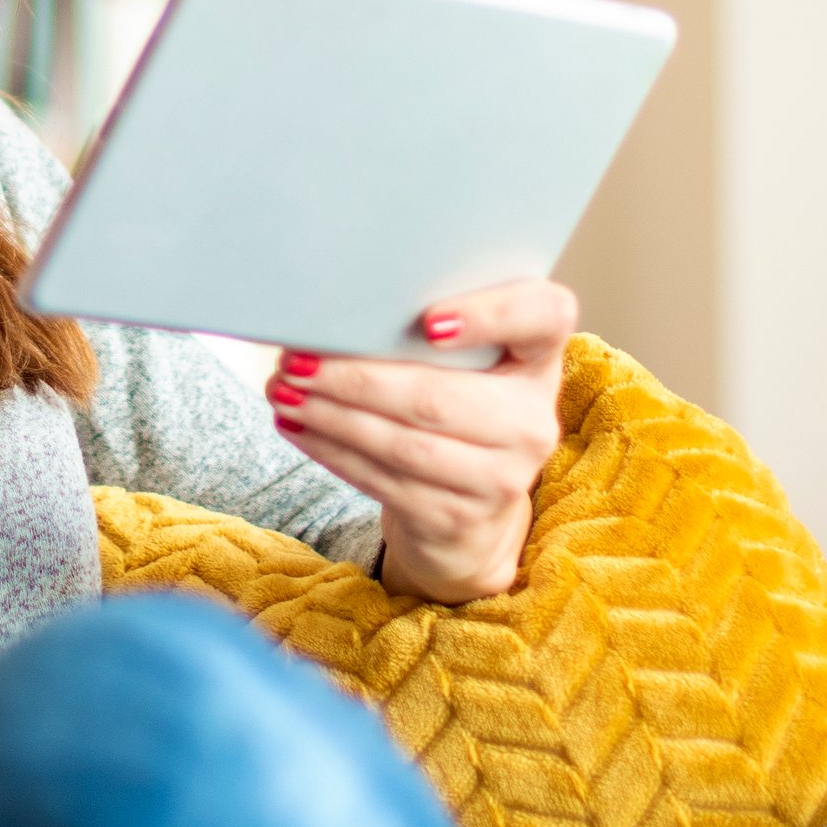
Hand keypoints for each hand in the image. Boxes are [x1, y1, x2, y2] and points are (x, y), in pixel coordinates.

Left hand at [268, 279, 575, 602]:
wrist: (472, 507)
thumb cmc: (456, 407)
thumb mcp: (464, 365)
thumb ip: (428, 330)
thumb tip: (329, 308)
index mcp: (539, 358)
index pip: (544, 317)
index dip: (490, 316)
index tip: (428, 321)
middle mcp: (532, 420)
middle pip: (438, 398)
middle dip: (355, 379)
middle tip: (297, 360)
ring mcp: (502, 477)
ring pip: (403, 445)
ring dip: (332, 417)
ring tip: (283, 393)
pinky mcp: (460, 518)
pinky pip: (385, 481)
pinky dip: (333, 451)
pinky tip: (299, 429)